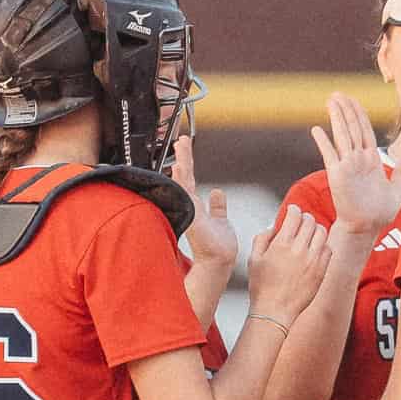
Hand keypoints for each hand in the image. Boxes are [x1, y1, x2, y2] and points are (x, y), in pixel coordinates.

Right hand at [170, 136, 237, 269]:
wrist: (219, 260)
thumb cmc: (218, 246)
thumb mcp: (220, 220)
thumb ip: (218, 207)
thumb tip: (217, 192)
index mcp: (196, 205)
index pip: (190, 178)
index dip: (187, 162)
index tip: (185, 146)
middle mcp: (190, 205)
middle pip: (184, 176)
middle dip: (183, 156)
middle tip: (182, 139)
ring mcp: (189, 208)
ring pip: (183, 180)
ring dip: (182, 162)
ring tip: (180, 144)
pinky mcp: (191, 213)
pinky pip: (184, 193)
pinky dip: (181, 179)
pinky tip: (180, 166)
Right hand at [246, 204, 330, 322]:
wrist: (275, 310)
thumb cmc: (261, 285)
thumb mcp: (253, 258)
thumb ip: (262, 237)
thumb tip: (275, 226)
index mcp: (281, 244)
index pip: (295, 215)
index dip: (294, 209)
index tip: (292, 211)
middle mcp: (299, 250)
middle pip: (310, 221)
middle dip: (305, 218)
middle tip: (301, 221)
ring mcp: (313, 260)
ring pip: (322, 232)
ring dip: (316, 229)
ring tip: (310, 233)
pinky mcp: (321, 271)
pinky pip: (328, 249)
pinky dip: (323, 245)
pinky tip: (315, 248)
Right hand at [312, 93, 400, 234]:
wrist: (367, 227)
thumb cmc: (381, 212)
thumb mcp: (397, 189)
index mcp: (372, 160)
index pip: (365, 131)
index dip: (359, 114)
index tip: (352, 100)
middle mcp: (358, 159)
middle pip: (352, 128)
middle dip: (346, 110)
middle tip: (337, 93)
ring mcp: (347, 166)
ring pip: (342, 136)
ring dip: (337, 118)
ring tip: (331, 101)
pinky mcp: (337, 175)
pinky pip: (330, 155)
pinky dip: (323, 142)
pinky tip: (317, 130)